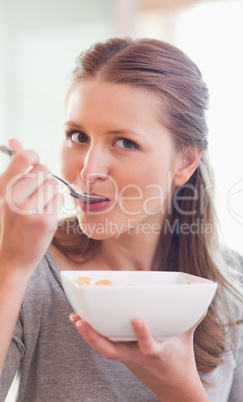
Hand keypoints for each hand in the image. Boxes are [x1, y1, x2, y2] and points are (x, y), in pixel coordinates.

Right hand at [0, 138, 63, 277]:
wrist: (9, 260)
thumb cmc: (8, 224)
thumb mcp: (2, 195)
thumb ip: (12, 169)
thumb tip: (15, 140)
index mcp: (1, 189)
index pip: (24, 157)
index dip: (32, 158)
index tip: (32, 165)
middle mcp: (14, 198)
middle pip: (43, 170)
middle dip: (42, 179)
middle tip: (34, 194)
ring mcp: (30, 211)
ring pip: (53, 185)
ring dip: (49, 193)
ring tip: (37, 207)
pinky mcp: (45, 222)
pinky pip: (58, 200)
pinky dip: (54, 206)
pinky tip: (43, 216)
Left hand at [69, 313, 208, 401]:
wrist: (174, 390)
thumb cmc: (180, 362)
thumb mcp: (187, 340)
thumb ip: (191, 319)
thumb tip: (202, 302)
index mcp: (156, 354)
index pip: (148, 347)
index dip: (142, 335)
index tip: (137, 320)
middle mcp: (139, 358)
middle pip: (112, 352)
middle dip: (95, 337)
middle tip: (81, 320)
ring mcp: (128, 360)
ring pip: (104, 351)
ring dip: (88, 336)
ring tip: (75, 318)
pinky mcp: (124, 359)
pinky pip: (105, 348)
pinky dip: (93, 337)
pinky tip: (83, 323)